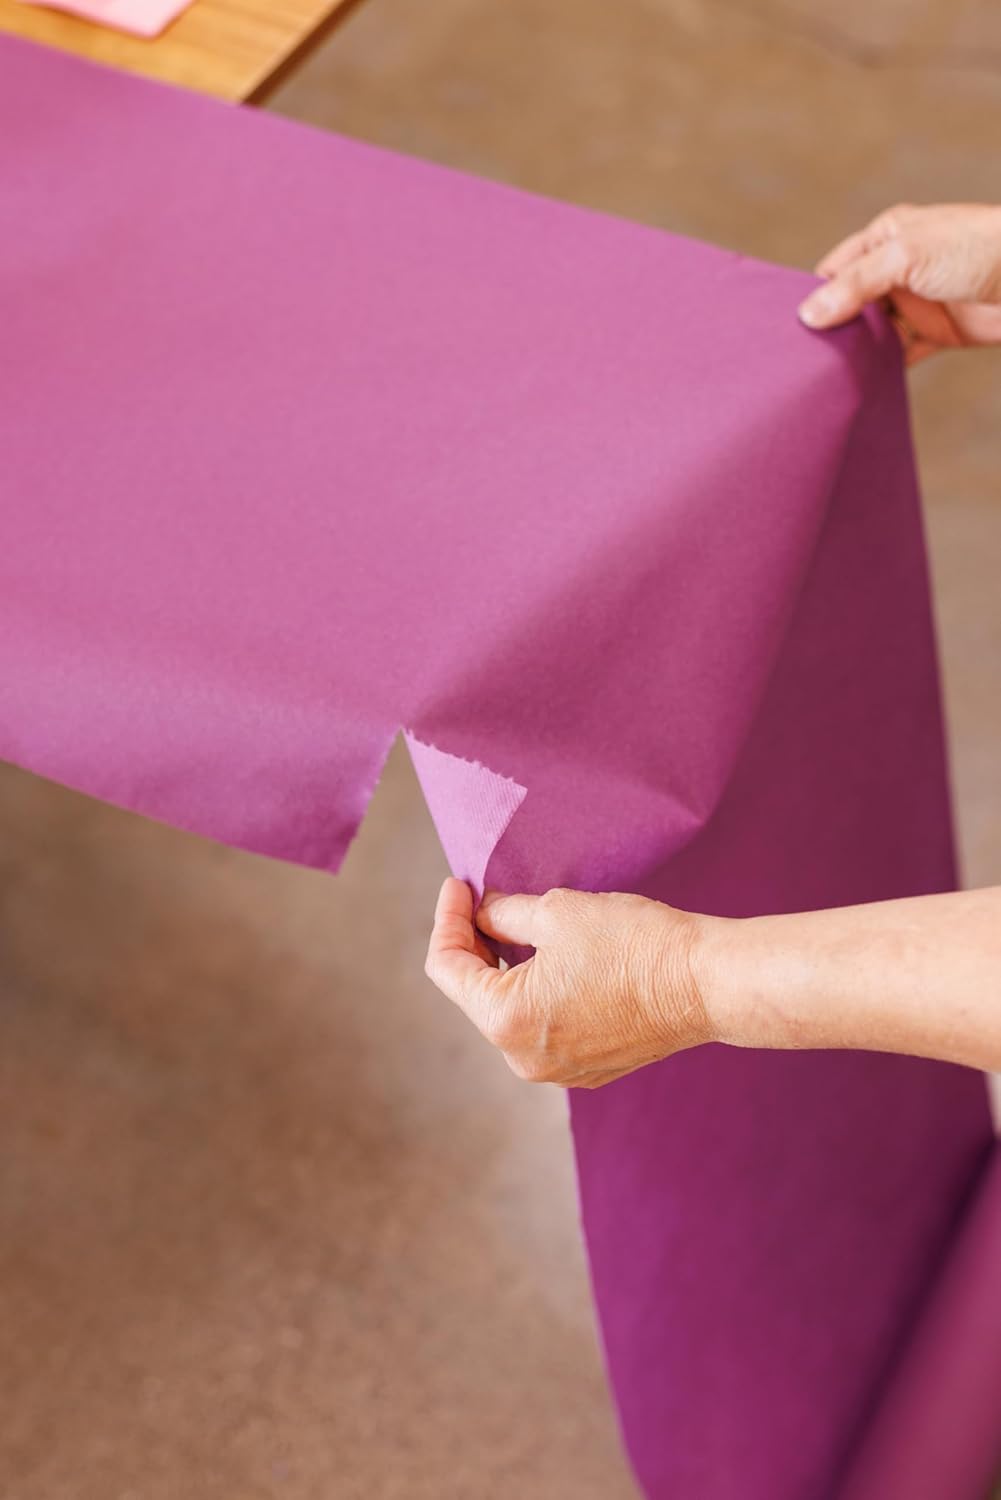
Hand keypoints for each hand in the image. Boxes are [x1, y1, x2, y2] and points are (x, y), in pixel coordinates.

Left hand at [424, 878, 712, 1087]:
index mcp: (506, 1020)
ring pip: (510, 1013)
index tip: (458, 886)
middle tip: (483, 900)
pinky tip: (552, 961)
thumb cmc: (633, 944)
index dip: (447, 920)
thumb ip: (504, 915)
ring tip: (517, 927)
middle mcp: (523, 1059)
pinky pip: (543, 1028)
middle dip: (474, 945)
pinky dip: (537, 994)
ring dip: (506, 970)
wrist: (704, 983)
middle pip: (475, 994)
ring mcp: (557, 1070)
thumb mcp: (555, 912)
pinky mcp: (587, 1068)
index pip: (447, 969)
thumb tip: (483, 913)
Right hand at [798, 202, 1000, 362]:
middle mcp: (900, 268)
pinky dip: (885, 368)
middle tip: (805, 358)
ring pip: (875, 332)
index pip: (836, 268)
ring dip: (858, 351)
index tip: (792, 328)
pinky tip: (866, 383)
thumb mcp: (905, 256)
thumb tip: (808, 315)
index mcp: (888, 236)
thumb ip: (855, 285)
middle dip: (832, 327)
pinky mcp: (939, 332)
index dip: (814, 295)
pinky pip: (902, 355)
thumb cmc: (978, 249)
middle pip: (852, 303)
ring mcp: (919, 302)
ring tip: (829, 375)